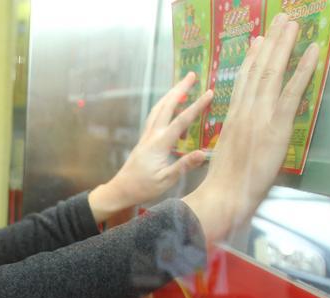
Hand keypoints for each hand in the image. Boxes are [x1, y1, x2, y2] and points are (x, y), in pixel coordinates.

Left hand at [89, 72, 212, 222]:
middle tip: (192, 74)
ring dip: (170, 95)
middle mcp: (151, 136)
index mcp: (159, 144)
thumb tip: (203, 153)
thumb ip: (184, 165)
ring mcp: (146, 136)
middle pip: (166, 106)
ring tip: (182, 85)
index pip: (181, 121)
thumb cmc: (143, 188)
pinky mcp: (144, 140)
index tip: (209, 93)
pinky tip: (170, 107)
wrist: (121, 190)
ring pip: (158, 109)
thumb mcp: (166, 180)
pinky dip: (163, 107)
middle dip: (180, 89)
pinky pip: (154, 117)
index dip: (196, 106)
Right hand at [184, 13, 318, 242]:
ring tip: (293, 23)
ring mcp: (260, 116)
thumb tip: (239, 137)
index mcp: (233, 119)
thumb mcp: (226, 156)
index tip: (258, 41)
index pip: (244, 82)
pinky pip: (292, 91)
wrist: (223, 196)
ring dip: (285, 45)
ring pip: (273, 73)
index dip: (253, 59)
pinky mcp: (276, 125)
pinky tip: (312, 50)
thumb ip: (235, 140)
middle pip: (259, 70)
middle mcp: (245, 112)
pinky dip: (303, 69)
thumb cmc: (223, 186)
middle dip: (271, 42)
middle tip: (281, 19)